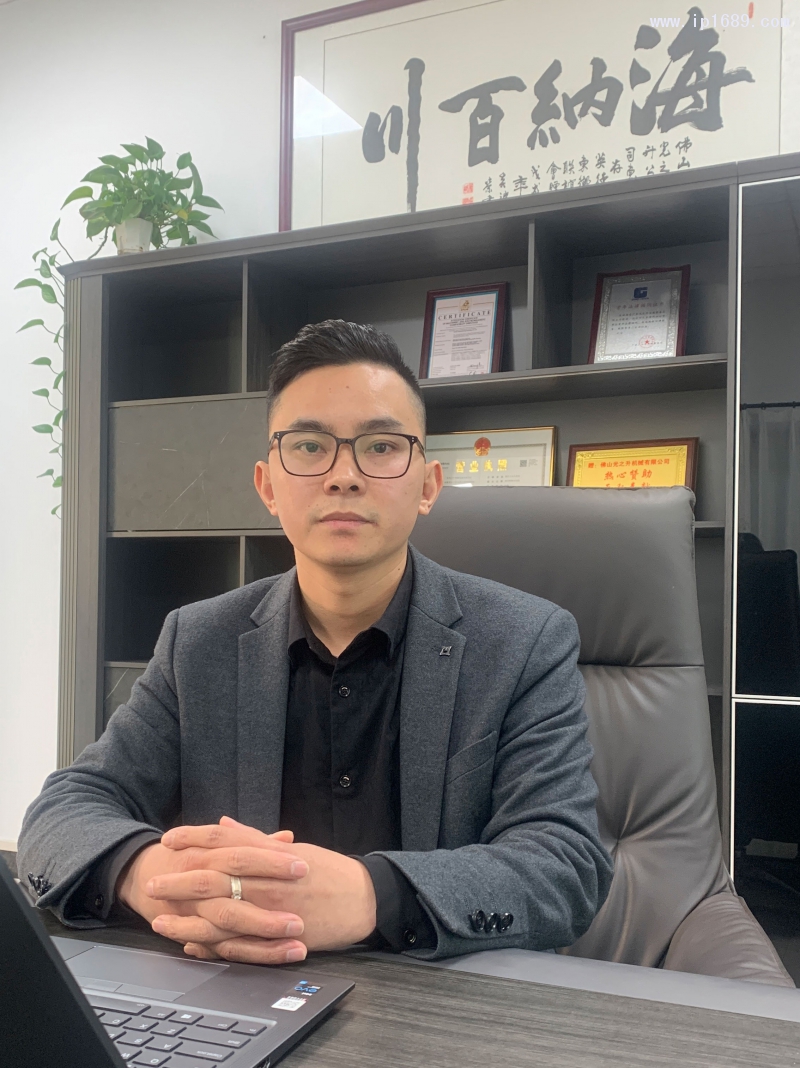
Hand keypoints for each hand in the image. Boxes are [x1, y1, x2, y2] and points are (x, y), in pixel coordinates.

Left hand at [148, 816, 376, 962]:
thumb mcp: (292, 849)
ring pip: (219, 914)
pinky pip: (237, 945)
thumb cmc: (328, 871)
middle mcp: (266, 880)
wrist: (363, 899)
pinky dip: (212, 945)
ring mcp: (270, 910)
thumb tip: (223, 823)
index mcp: (268, 855)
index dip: (193, 837)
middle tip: (152, 881)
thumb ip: (254, 837)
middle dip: (179, 878)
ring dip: (186, 917)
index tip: (169, 839)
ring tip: (159, 918)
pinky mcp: (276, 938)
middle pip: (214, 875)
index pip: (223, 840)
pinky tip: (191, 944)